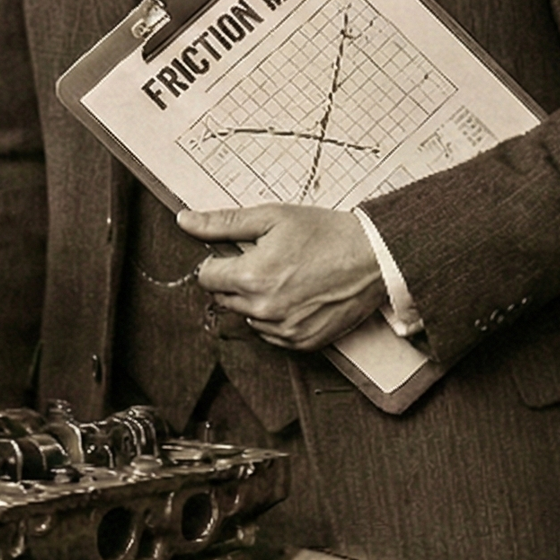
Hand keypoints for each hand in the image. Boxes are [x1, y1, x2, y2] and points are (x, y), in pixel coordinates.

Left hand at [180, 204, 384, 349]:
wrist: (375, 257)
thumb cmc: (326, 234)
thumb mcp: (272, 217)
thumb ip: (222, 222)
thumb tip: (185, 221)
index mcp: (251, 277)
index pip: (206, 278)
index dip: (218, 263)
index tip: (238, 254)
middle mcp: (264, 309)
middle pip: (224, 298)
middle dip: (236, 280)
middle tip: (268, 262)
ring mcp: (284, 329)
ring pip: (247, 317)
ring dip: (256, 300)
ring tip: (287, 278)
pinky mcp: (303, 342)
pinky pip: (272, 334)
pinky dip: (277, 318)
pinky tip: (297, 296)